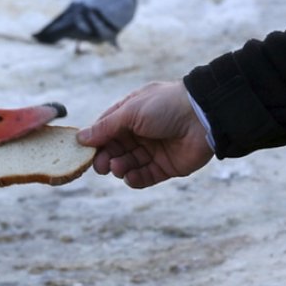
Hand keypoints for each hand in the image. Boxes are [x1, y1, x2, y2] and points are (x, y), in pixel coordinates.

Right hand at [77, 81, 213, 187]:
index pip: (106, 130)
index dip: (95, 141)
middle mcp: (140, 133)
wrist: (204, 116)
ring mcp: (153, 150)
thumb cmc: (165, 106)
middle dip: (105, 158)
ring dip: (119, 167)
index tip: (83, 151)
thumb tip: (81, 138)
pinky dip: (135, 179)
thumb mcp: (130, 112)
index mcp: (130, 115)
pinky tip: (130, 177)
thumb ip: (105, 127)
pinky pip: (144, 176)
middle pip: (114, 150)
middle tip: (100, 165)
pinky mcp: (165, 167)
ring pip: (127, 164)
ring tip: (118, 167)